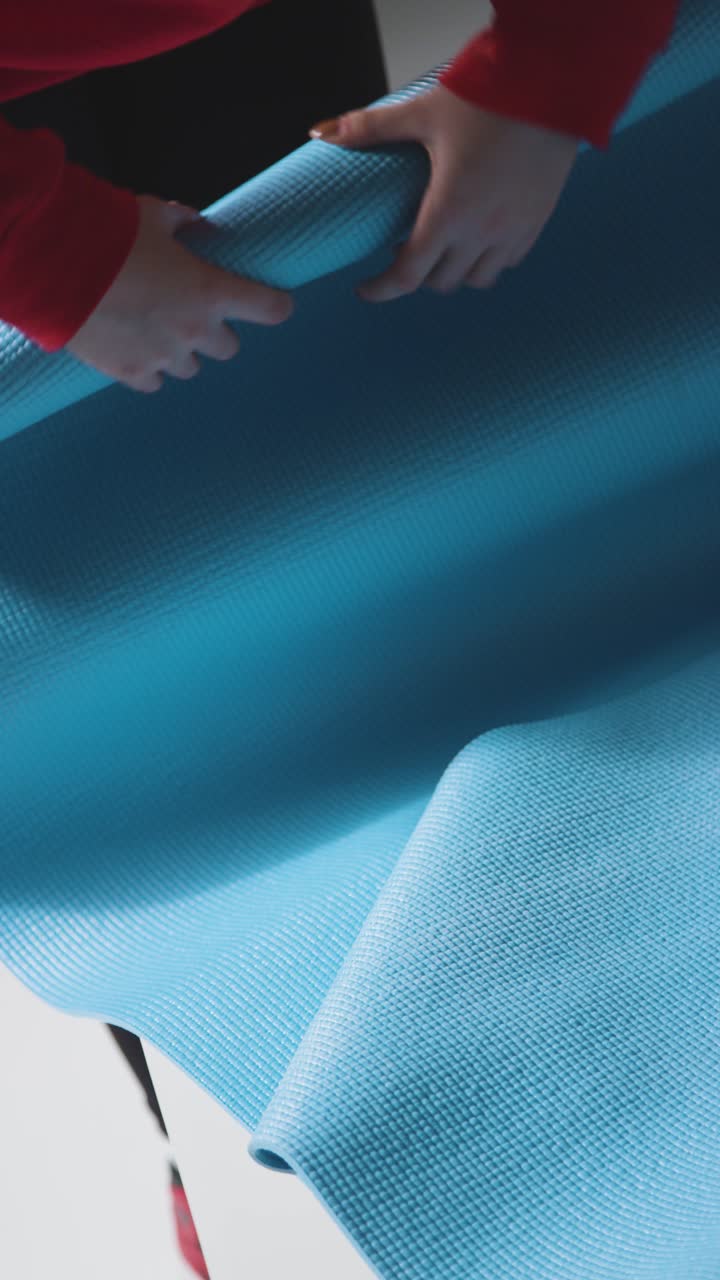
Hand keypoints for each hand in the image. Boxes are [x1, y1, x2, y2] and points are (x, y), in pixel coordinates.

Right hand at [66, 194, 293, 391]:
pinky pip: (154, 382)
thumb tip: (199, 226)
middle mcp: (195, 331)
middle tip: (192, 314)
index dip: (275, 306)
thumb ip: (184, 223)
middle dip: (215, 331)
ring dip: (181, 351)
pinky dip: (148, 368)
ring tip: (155, 330)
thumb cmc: (107, 233)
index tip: (275, 305)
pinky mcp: (132, 374)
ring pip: (191, 368)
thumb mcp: (152, 215)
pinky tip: (134, 349)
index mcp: (211, 291)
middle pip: (229, 348)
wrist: (55, 265)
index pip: (269, 309)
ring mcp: (164, 357)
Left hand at [310, 85, 578, 299]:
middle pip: (440, 283)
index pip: (407, 276)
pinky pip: (507, 262)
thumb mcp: (422, 112)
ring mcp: (512, 232)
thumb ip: (370, 128)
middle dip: (417, 275)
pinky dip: (487, 260)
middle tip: (405, 250)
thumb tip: (321, 133)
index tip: (365, 289)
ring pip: (477, 280)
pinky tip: (477, 237)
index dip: (381, 290)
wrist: (552, 84)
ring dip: (454, 272)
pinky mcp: (535, 224)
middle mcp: (480, 232)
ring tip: (444, 247)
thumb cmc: (485, 97)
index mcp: (447, 212)